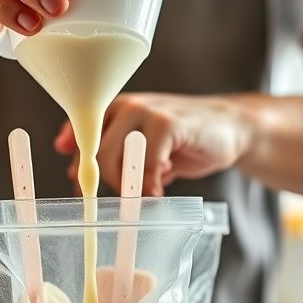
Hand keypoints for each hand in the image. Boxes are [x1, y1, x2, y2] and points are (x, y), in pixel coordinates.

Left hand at [54, 93, 254, 195]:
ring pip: (116, 159)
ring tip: (148, 194)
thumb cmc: (184, 141)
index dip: (81, 170)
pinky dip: (151, 185)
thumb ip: (113, 154)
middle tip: (128, 197)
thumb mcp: (143, 148)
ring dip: (129, 187)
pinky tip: (160, 190)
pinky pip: (146, 164)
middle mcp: (126, 105)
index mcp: (116, 109)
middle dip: (110, 183)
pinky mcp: (167, 123)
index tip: (84, 193)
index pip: (81, 139)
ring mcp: (146, 111)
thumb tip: (73, 171)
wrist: (230, 128)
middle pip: (96, 153)